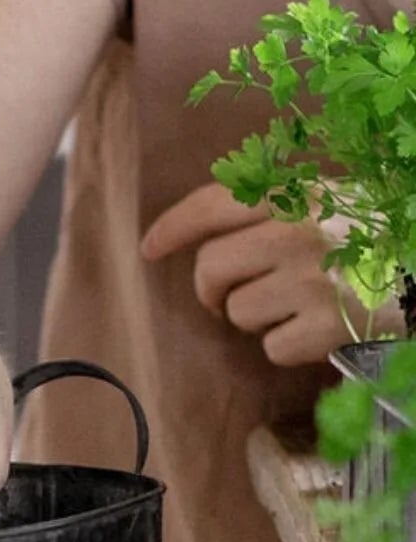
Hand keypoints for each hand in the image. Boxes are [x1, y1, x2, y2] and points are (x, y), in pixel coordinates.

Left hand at [141, 182, 379, 364]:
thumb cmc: (390, 234)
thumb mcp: (340, 200)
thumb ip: (280, 207)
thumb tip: (210, 233)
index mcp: (301, 193)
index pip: (214, 203)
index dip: (173, 228)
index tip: (150, 249)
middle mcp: (300, 231)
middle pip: (210, 269)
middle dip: (213, 291)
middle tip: (232, 297)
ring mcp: (313, 279)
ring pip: (238, 313)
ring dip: (259, 319)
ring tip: (300, 307)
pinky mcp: (329, 325)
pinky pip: (273, 349)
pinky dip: (292, 348)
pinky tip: (324, 330)